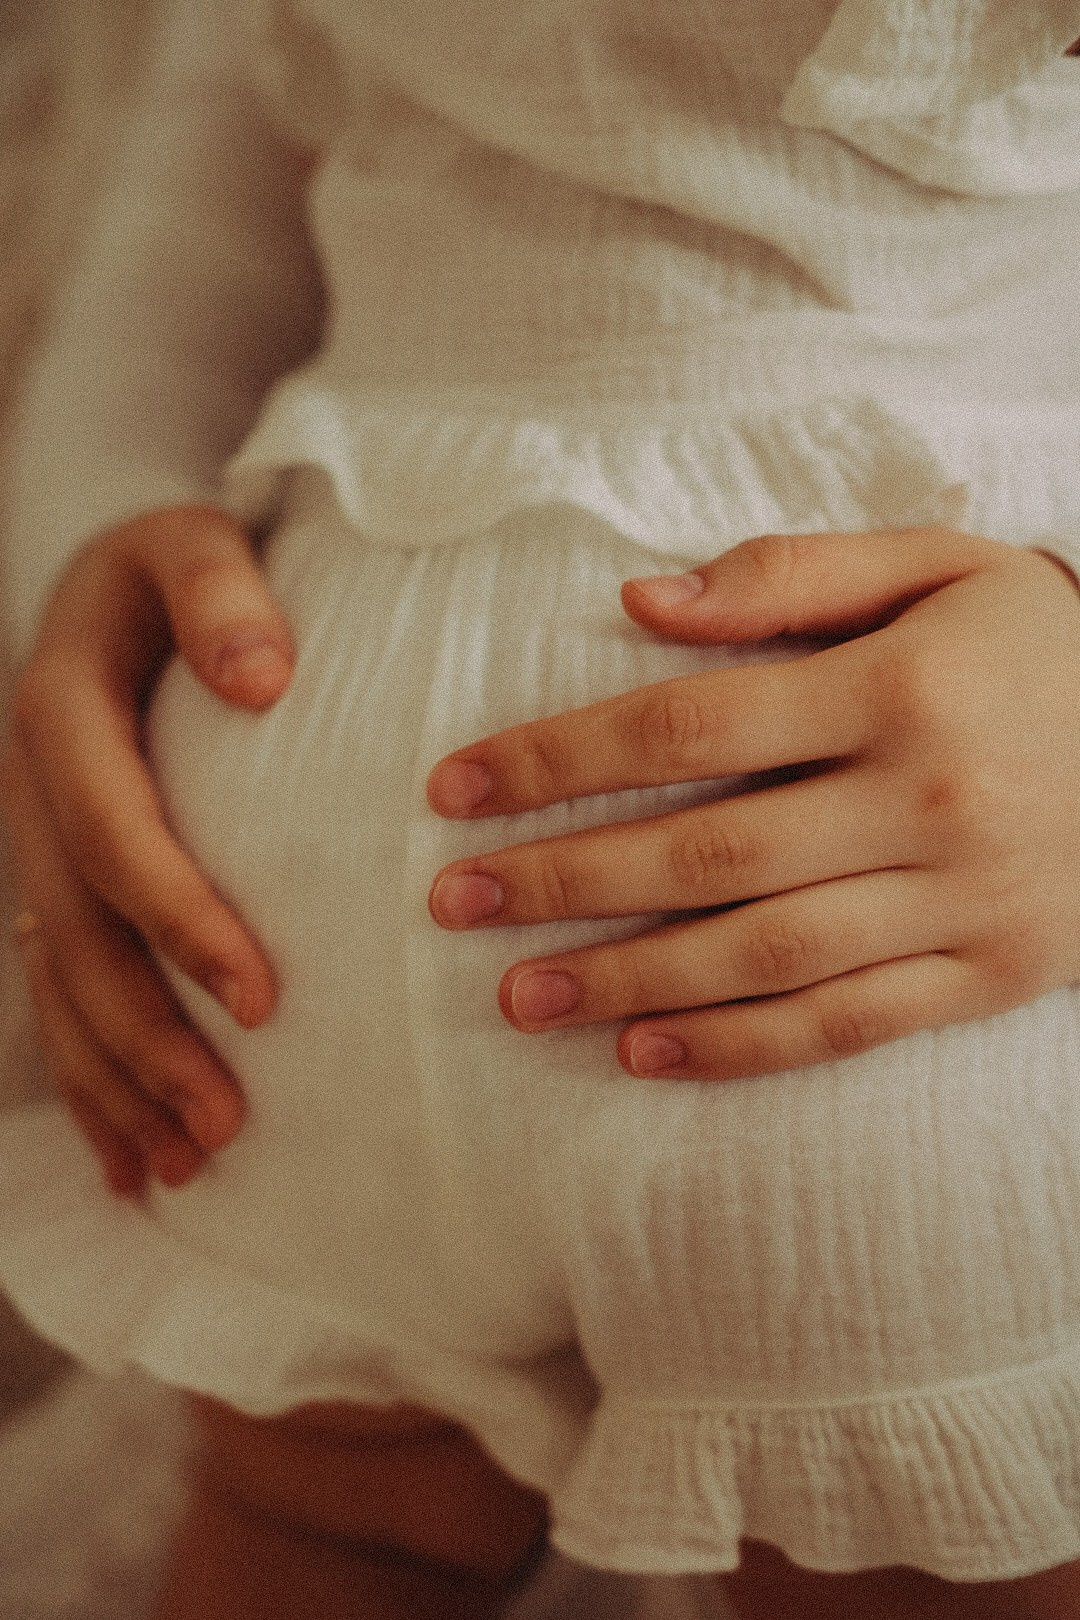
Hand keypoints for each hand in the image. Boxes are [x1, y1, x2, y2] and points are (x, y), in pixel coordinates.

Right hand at [2, 506, 293, 1194]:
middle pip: (76, 937)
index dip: (177, 918)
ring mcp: (32, 847)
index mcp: (61, 710)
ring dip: (116, 1083)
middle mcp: (33, 792)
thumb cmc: (179, 571)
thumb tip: (264, 680)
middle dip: (145, 1039)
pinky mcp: (51, 885)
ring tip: (187, 1166)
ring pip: (57, 986)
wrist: (115, 589)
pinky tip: (132, 1161)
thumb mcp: (192, 544)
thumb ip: (221, 593)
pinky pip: (57, 995)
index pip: (112, 832)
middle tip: (226, 1125)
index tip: (260, 999)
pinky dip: (93, 1080)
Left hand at [427, 527, 1079, 1080]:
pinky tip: (643, 1053)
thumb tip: (642, 601)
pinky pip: (847, 1026)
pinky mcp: (988, 976)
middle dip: (566, 879)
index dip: (559, 757)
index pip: (688, 725)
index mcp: (900, 687)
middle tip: (453, 903)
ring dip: (629, 980)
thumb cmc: (1039, 646)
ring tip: (517, 995)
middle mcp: (927, 802)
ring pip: (766, 956)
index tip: (457, 787)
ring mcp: (962, 903)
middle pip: (708, 852)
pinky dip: (741, 1048)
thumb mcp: (938, 568)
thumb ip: (791, 577)